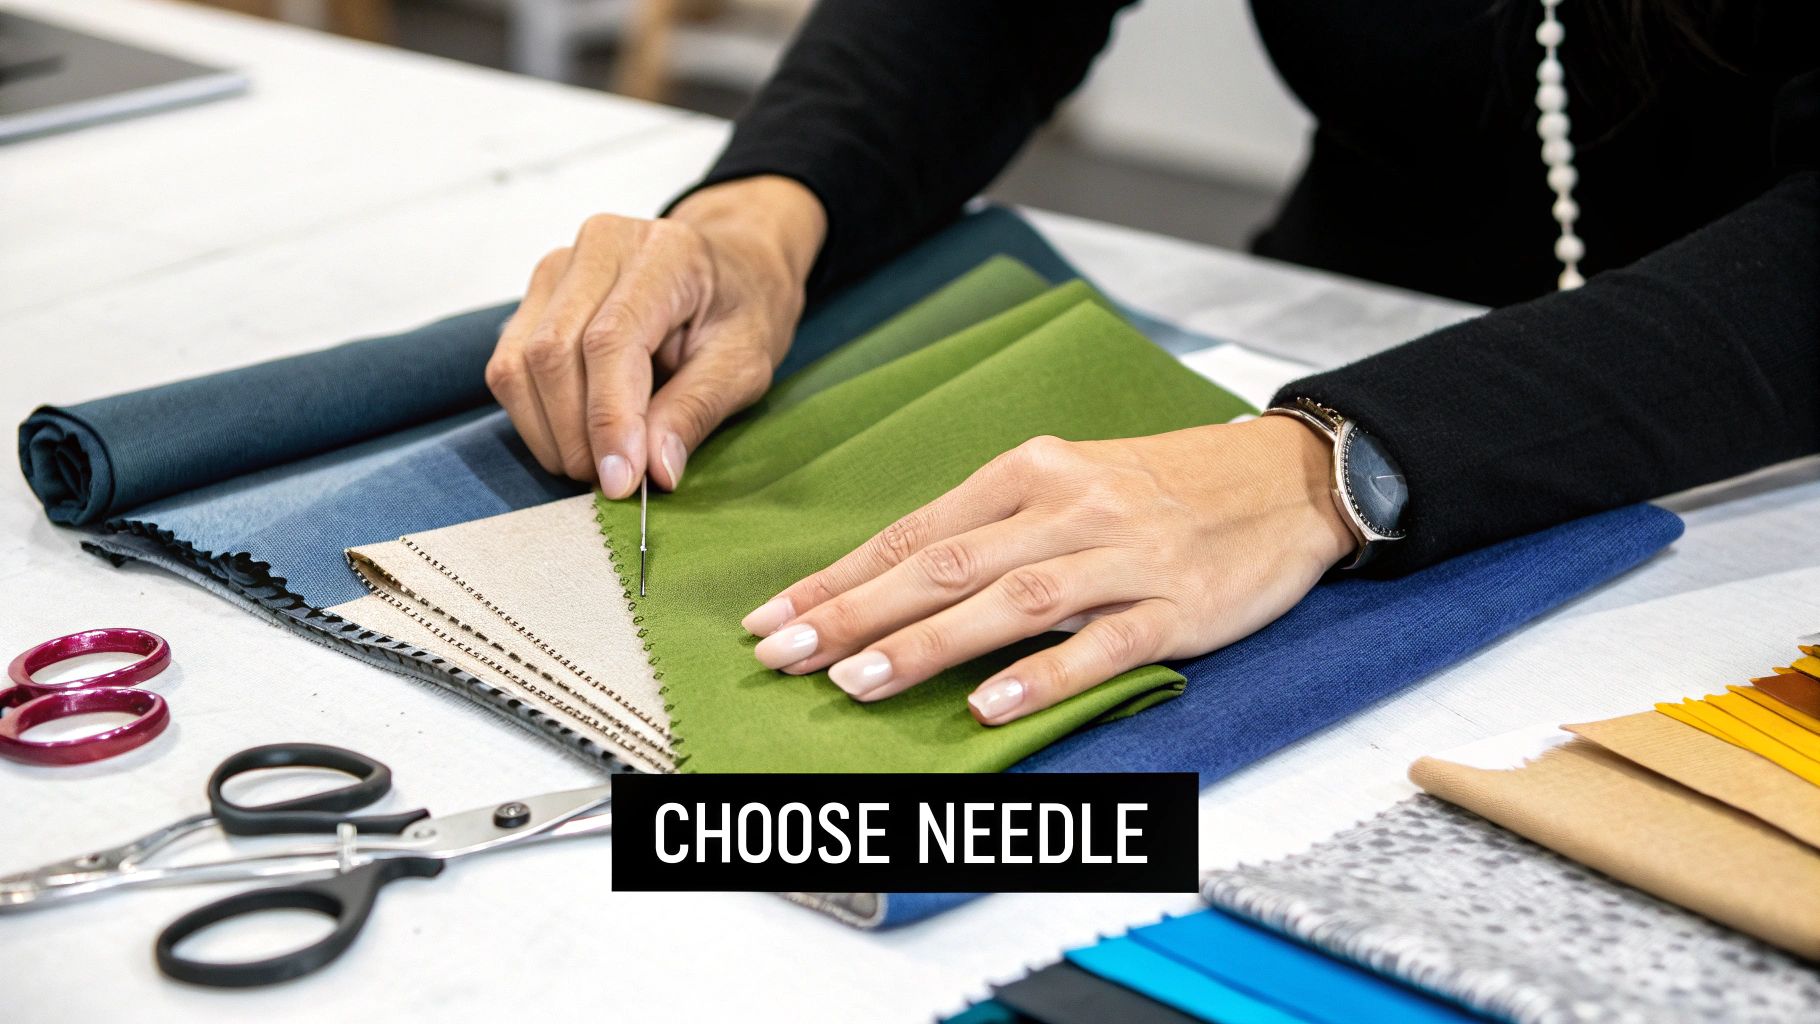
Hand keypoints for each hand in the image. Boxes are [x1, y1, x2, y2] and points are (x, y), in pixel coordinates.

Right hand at [486, 176, 825, 494]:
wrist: (728, 268)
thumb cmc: (741, 310)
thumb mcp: (744, 363)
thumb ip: (697, 410)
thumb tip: (654, 470)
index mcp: (661, 253)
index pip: (610, 340)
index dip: (608, 418)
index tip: (622, 480)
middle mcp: (598, 246)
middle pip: (553, 352)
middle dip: (576, 435)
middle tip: (613, 482)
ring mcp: (557, 268)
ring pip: (519, 364)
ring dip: (549, 433)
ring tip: (596, 465)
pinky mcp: (535, 297)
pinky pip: (509, 369)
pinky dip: (534, 419)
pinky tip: (574, 440)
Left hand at [738, 417, 1357, 724]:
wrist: (1283, 478)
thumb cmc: (1163, 485)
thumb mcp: (1069, 481)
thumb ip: (990, 530)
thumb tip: (895, 583)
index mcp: (1030, 473)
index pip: (914, 533)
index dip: (839, 578)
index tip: (773, 618)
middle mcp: (1068, 507)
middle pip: (944, 564)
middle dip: (853, 613)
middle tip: (784, 655)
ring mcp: (1123, 556)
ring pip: (1009, 601)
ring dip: (926, 644)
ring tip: (856, 682)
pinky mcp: (1176, 605)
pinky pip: (1100, 642)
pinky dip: (1040, 674)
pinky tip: (987, 705)